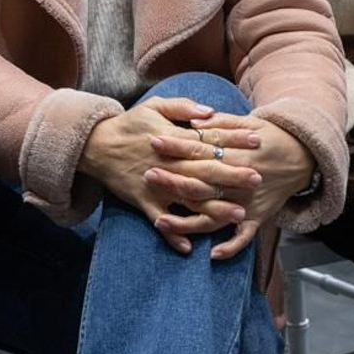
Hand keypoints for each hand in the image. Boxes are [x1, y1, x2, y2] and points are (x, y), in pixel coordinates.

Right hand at [79, 98, 259, 254]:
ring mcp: (156, 186)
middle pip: (205, 172)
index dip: (234, 139)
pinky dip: (173, 235)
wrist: (96, 146)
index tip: (257, 139)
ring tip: (238, 214)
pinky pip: (160, 222)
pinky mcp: (143, 202)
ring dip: (214, 209)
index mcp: (173, 140)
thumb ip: (183, 107)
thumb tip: (210, 112)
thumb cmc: (130, 124)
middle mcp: (168, 165)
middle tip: (257, 178)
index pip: (210, 140)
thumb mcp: (155, 106)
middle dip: (232, 175)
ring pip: (190, 199)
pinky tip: (190, 247)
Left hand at [148, 113, 315, 259]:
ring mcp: (248, 201)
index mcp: (236, 154)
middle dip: (173, 180)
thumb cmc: (271, 137)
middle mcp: (240, 180)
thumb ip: (221, 123)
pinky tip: (211, 254)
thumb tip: (194, 121)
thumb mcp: (249, 123)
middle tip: (147, 175)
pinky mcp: (258, 217)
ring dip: (187, 222)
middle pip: (200, 182)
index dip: (176, 145)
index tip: (154, 140)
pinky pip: (243, 237)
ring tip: (160, 221)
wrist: (304, 156)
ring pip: (214, 215)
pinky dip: (230, 247)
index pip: (200, 149)